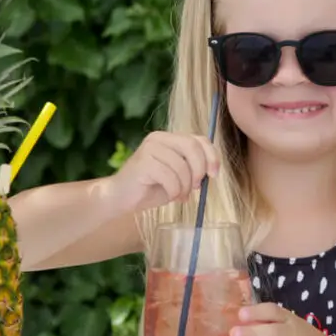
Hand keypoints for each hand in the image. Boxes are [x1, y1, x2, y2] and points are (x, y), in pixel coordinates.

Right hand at [105, 131, 219, 213]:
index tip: (214, 175)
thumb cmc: (150, 187)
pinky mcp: (143, 162)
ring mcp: (149, 148)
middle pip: (192, 147)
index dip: (212, 156)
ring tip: (179, 196)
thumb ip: (192, 168)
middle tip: (195, 188)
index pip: (199, 139)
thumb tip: (212, 170)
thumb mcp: (177, 176)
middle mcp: (159, 138)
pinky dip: (174, 191)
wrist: (120, 198)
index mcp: (169, 138)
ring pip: (181, 166)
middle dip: (199, 171)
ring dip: (185, 186)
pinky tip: (170, 196)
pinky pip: (170, 177)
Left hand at [228, 303, 335, 335]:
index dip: (256, 311)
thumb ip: (262, 320)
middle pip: (273, 332)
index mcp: (286, 319)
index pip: (272, 311)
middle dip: (252, 333)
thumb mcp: (284, 322)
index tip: (240, 314)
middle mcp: (291, 334)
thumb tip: (229, 317)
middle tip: (233, 334)